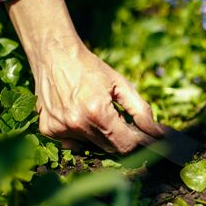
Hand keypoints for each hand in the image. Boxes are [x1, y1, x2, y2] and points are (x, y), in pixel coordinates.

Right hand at [6, 0, 163, 153]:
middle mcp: (77, 124)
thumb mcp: (121, 84)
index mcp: (97, 112)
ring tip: (96, 112)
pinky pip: (72, 142)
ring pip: (91, 146)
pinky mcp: (48, 130)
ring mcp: (60, 129)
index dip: (138, 143)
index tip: (143, 136)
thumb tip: (157, 132)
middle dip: (120, 138)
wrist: (55, 56)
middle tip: (120, 120)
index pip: (126, 145)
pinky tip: (79, 115)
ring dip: (100, 136)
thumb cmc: (91, 68)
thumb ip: (140, 110)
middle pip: (110, 148)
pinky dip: (80, 134)